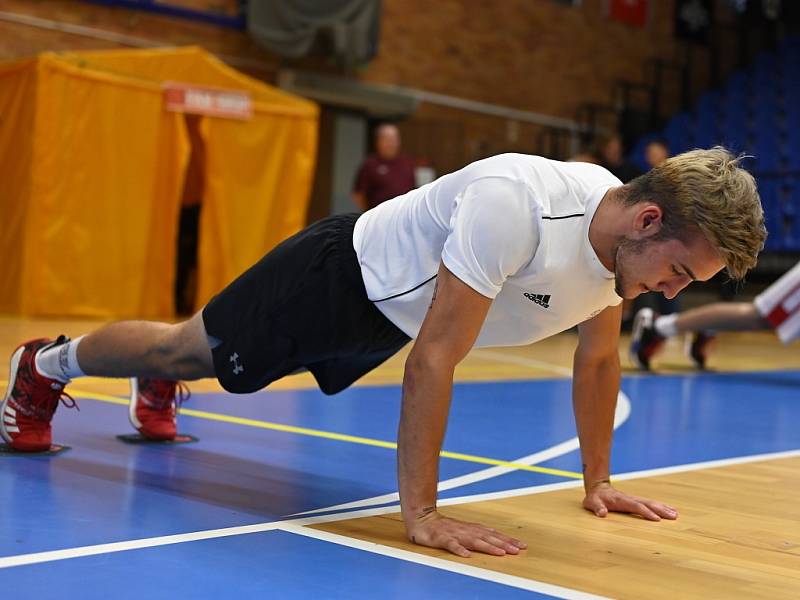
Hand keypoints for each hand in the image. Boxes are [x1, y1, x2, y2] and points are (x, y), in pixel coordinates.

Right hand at [405, 510, 526, 557]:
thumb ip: (478, 534)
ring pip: (474, 541)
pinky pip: (451, 545)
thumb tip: (497, 540)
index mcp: (472, 529)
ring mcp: (454, 534)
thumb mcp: (464, 529)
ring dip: (488, 547)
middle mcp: (466, 531)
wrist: (422, 518)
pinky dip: (459, 550)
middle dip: (504, 544)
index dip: (507, 540)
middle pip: (488, 538)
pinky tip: (466, 555)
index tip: (521, 546)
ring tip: (500, 553)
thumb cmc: (444, 527)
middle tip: (518, 550)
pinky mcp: (441, 539)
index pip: (493, 535)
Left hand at [583, 482, 677, 520]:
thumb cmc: (595, 498)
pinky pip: (650, 504)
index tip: (657, 519)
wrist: (598, 488)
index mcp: (622, 501)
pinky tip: (669, 510)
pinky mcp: (636, 501)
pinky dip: (660, 507)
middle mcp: (631, 499)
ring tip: (676, 514)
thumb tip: (602, 513)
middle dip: (661, 510)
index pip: (636, 507)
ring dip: (663, 508)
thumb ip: (597, 507)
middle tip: (674, 516)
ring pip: (651, 503)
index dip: (646, 512)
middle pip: (648, 504)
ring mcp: (634, 499)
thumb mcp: (592, 502)